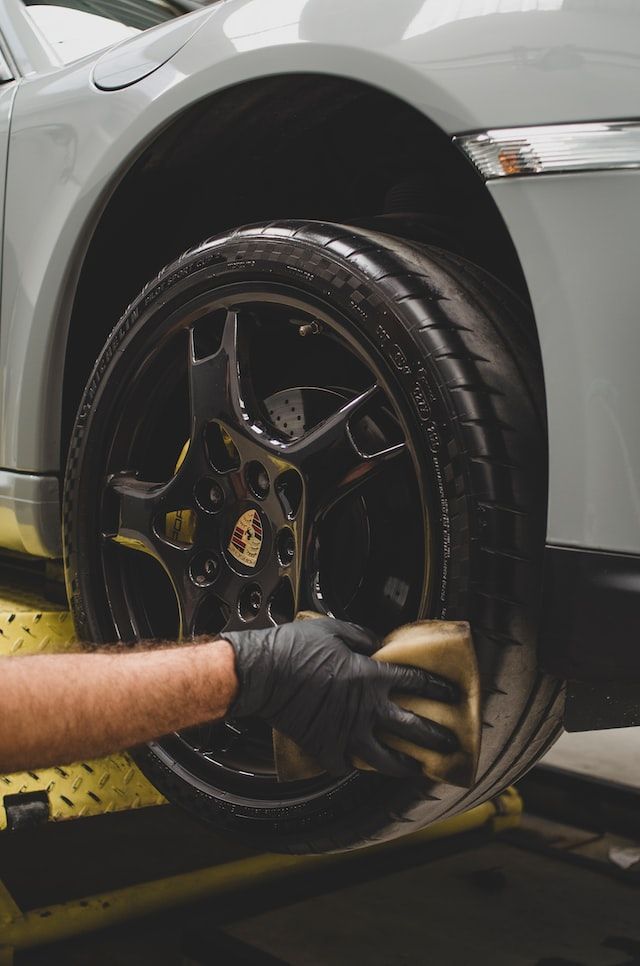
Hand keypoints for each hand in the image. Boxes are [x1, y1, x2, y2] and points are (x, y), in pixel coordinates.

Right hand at [221, 618, 458, 777]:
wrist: (262, 673)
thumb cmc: (294, 648)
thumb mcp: (334, 630)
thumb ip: (362, 637)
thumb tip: (377, 644)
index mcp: (371, 676)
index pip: (415, 682)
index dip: (437, 687)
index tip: (450, 694)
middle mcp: (366, 708)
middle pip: (413, 728)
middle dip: (437, 737)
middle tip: (450, 744)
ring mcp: (347, 733)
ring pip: (386, 760)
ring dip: (405, 766)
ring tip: (416, 769)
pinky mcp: (325, 749)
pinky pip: (346, 766)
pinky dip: (353, 767)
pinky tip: (359, 767)